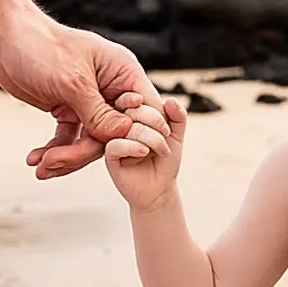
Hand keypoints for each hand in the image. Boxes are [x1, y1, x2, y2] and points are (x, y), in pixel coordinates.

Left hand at [0, 7, 153, 177]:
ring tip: (41, 167)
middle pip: (113, 133)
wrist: (4, 37)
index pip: (143, 111)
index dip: (138, 136)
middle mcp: (110, 88)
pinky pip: (69, 137)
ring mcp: (88, 100)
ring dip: (66, 156)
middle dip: (83, 152)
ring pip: (89, 140)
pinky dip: (55, 149)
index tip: (124, 159)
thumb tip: (124, 136)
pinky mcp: (68, 108)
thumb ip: (98, 112)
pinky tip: (36, 159)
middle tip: (55, 163)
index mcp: (122, 72)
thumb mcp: (73, 82)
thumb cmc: (42, 47)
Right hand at [96, 91, 185, 207]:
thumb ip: (177, 117)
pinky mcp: (110, 155)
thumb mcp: (176, 136)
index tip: (166, 125)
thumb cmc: (164, 160)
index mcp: (135, 114)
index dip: (154, 106)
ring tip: (161, 151)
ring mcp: (114, 138)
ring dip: (151, 138)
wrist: (159, 189)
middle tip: (166, 136)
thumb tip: (171, 100)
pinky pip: (116, 144)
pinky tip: (144, 154)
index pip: (139, 98)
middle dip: (156, 121)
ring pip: (128, 126)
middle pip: (133, 109)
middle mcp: (122, 123)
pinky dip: (134, 147)